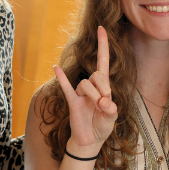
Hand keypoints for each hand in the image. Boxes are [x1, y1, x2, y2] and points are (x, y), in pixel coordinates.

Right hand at [53, 26, 117, 157]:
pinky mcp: (72, 101)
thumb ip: (111, 110)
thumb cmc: (102, 126)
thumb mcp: (112, 118)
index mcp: (104, 86)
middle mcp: (91, 86)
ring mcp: (80, 93)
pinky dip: (62, 78)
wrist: (90, 140)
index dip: (103, 45)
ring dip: (93, 95)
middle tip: (104, 103)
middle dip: (103, 87)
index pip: (103, 61)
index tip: (102, 28)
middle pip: (97, 75)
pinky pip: (66, 88)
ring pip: (85, 83)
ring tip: (97, 107)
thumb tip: (104, 101)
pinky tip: (56, 68)